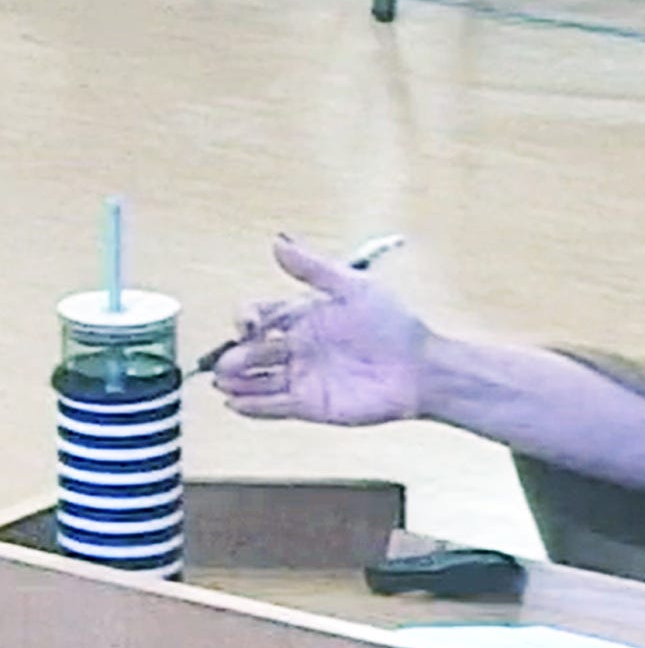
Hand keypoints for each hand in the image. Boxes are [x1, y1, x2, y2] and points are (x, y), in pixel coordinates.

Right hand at [212, 235, 429, 426]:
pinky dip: (252, 407)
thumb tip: (277, 241)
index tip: (249, 325)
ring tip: (222, 383)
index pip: (261, 317)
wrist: (419, 367)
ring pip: (257, 380)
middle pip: (253, 351)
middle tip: (227, 363)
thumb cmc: (393, 324)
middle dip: (237, 356)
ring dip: (237, 383)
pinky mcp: (310, 405)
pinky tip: (234, 404)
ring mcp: (303, 377)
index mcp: (305, 316)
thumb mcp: (353, 287)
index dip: (247, 320)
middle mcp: (299, 347)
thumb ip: (312, 268)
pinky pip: (273, 407)